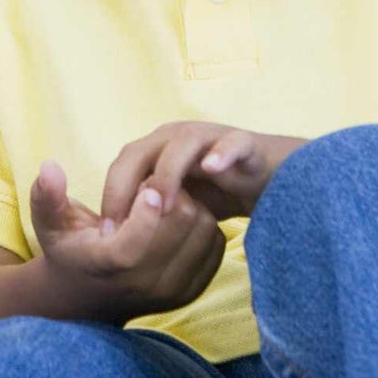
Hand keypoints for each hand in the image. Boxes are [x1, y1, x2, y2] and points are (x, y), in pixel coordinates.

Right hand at [28, 159, 225, 325]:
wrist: (88, 297)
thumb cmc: (68, 249)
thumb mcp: (49, 222)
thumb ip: (46, 195)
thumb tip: (49, 167)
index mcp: (108, 266)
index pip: (136, 244)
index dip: (147, 209)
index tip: (146, 186)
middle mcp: (144, 285)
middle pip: (181, 225)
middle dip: (171, 194)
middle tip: (151, 187)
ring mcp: (171, 291)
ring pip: (204, 230)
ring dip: (191, 206)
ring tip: (166, 202)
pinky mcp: (192, 291)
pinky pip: (217, 245)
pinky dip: (204, 225)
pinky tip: (181, 219)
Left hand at [100, 121, 305, 225]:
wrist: (270, 177)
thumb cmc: (216, 191)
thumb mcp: (177, 203)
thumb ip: (150, 212)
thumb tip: (113, 240)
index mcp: (157, 151)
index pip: (122, 166)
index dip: (111, 196)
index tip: (106, 234)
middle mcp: (178, 139)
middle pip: (141, 150)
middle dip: (129, 185)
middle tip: (124, 223)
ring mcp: (210, 137)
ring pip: (181, 144)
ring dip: (168, 172)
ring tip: (162, 205)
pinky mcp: (244, 143)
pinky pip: (231, 143)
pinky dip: (221, 152)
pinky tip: (213, 168)